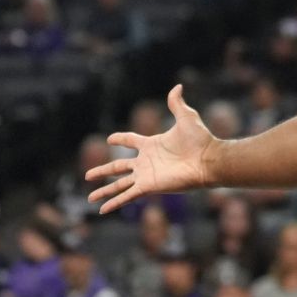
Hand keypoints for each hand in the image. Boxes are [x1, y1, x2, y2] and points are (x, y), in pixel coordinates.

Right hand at [86, 84, 216, 213]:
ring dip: (104, 191)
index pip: (131, 141)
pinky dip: (114, 203)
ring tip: (90, 197)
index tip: (110, 139)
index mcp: (152, 145)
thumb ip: (177, 103)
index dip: (121, 139)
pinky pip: (127, 196)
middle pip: (118, 167)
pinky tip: (102, 210)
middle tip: (88, 175)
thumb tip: (178, 86)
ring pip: (119, 184)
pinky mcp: (148, 186)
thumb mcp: (186, 117)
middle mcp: (146, 162)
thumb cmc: (199, 140)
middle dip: (103, 171)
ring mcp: (146, 175)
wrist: (208, 160)